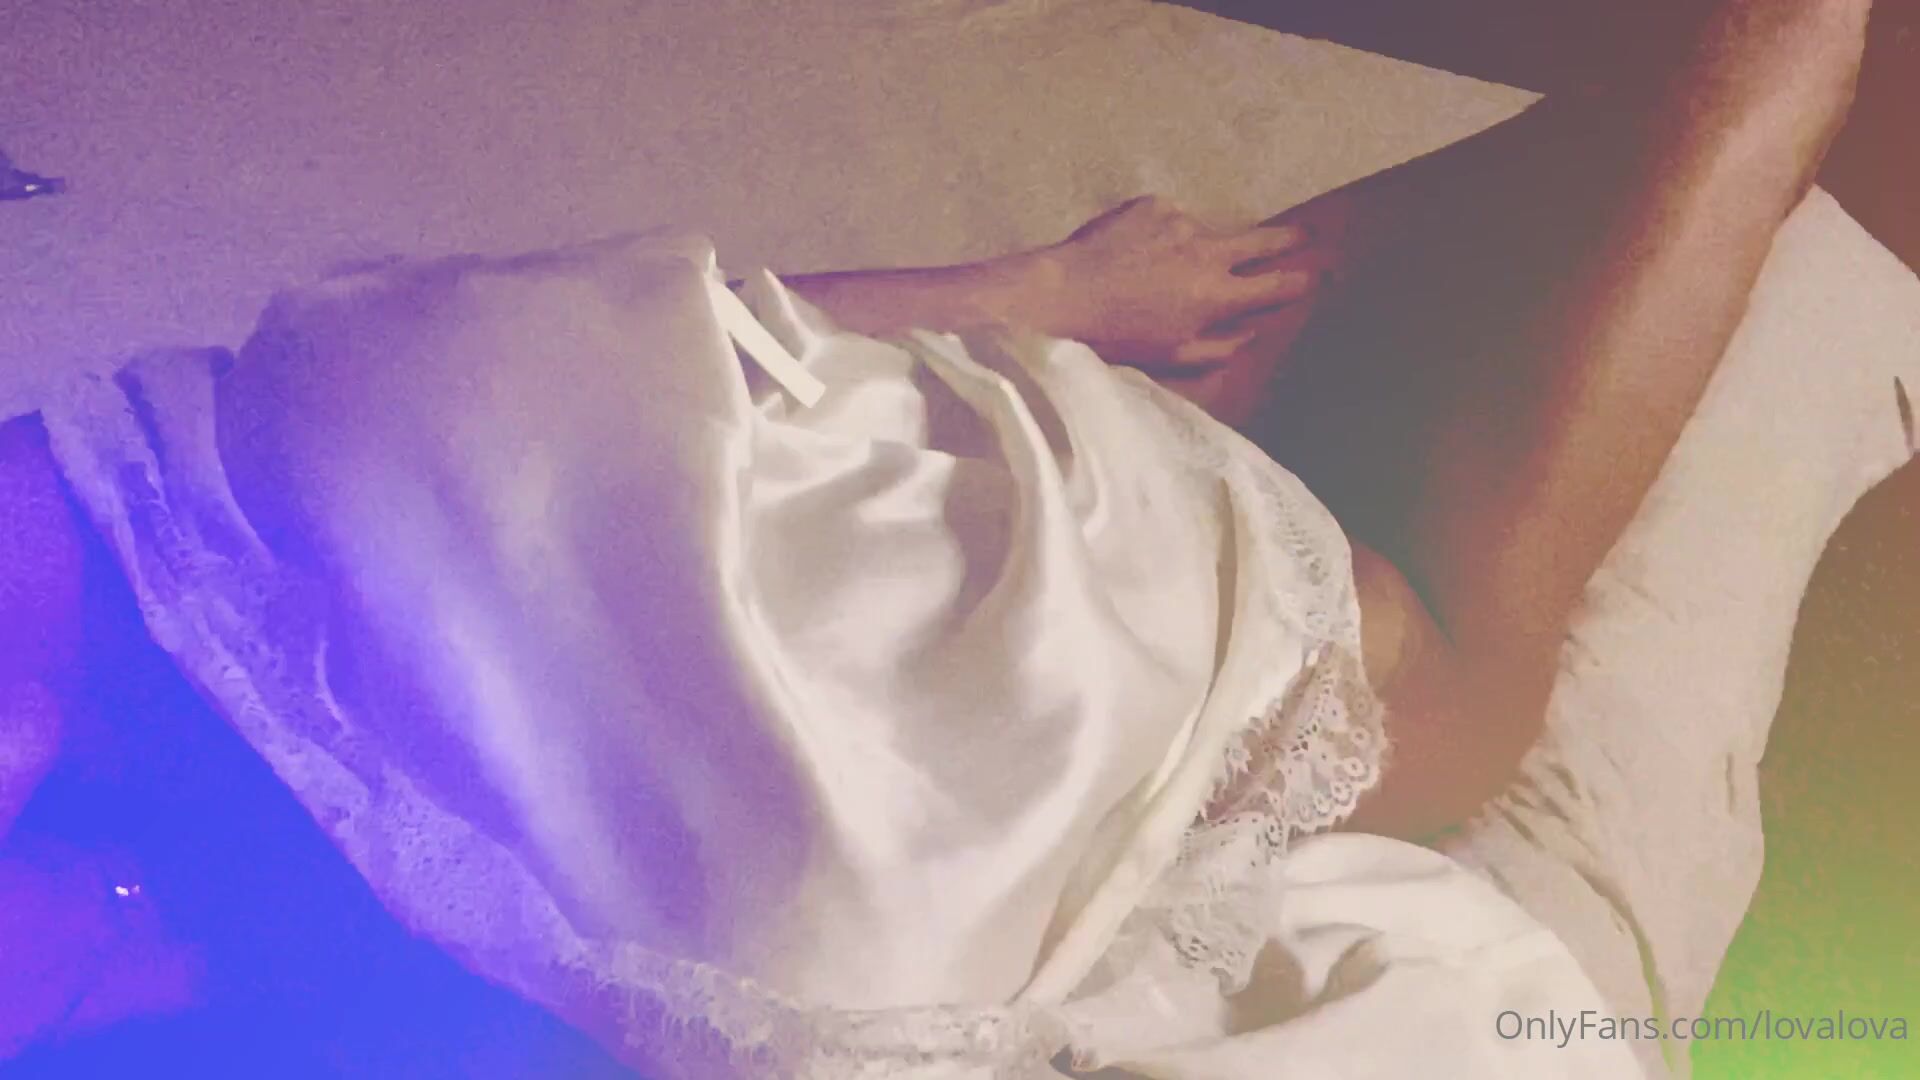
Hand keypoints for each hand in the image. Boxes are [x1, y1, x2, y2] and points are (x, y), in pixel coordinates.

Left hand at [1019, 196, 1323, 370]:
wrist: (1061, 294)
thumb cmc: (1115, 336)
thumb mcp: (1171, 355)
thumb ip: (1220, 346)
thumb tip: (1253, 333)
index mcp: (1217, 295)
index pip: (1275, 285)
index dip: (1300, 280)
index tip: (1316, 273)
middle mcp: (1208, 252)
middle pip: (1263, 239)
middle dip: (1287, 238)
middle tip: (1302, 234)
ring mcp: (1181, 222)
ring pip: (1208, 231)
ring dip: (1199, 245)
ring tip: (1163, 267)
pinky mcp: (1154, 204)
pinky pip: (1170, 218)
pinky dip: (1162, 233)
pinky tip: (1136, 252)